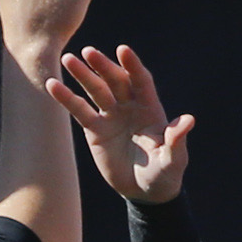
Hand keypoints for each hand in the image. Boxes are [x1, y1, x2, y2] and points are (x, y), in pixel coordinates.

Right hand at [50, 44, 195, 204]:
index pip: (141, 81)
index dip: (132, 66)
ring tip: (67, 59)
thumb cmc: (164, 173)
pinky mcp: (95, 129)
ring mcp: (111, 116)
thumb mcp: (173, 159)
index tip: (122, 50)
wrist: (144, 191)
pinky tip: (52, 85)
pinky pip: (80, 111)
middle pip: (115, 80)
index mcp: (151, 108)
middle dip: (103, 66)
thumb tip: (188, 120)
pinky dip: (67, 98)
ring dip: (82, 75)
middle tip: (88, 52)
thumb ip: (177, 140)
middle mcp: (130, 107)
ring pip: (96, 91)